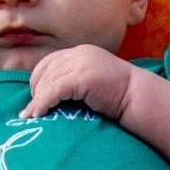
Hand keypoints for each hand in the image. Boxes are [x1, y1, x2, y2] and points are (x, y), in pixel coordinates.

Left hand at [20, 43, 138, 119]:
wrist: (138, 97)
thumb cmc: (119, 97)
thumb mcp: (93, 83)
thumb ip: (76, 83)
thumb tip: (54, 96)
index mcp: (81, 53)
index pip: (49, 61)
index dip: (38, 79)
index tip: (35, 97)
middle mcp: (80, 54)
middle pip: (46, 69)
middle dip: (35, 90)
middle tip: (32, 109)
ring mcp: (82, 64)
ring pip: (48, 80)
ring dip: (37, 100)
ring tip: (31, 116)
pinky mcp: (82, 77)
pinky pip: (54, 90)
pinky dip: (43, 102)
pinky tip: (39, 114)